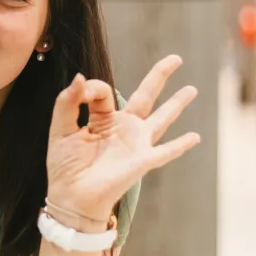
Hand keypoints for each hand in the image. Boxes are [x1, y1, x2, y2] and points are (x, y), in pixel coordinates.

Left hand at [45, 55, 200, 220]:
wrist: (70, 197)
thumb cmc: (64, 166)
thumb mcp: (60, 129)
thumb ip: (67, 103)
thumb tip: (79, 77)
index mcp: (102, 119)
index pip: (103, 91)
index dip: (91, 87)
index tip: (80, 92)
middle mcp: (122, 128)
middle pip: (145, 96)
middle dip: (160, 76)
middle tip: (176, 58)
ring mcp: (135, 144)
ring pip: (161, 118)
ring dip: (177, 104)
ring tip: (192, 89)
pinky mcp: (140, 161)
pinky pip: (165, 151)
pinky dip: (180, 145)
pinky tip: (195, 137)